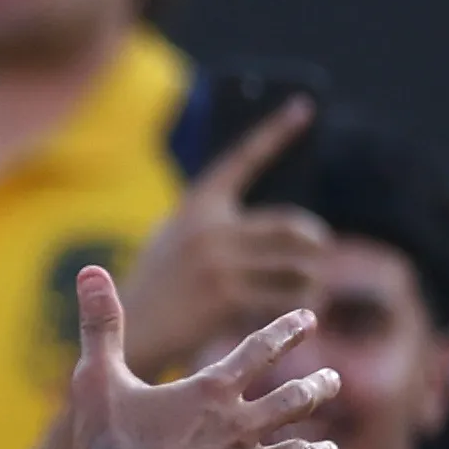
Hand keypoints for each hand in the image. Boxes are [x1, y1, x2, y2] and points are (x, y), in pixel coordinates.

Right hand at [57, 264, 338, 448]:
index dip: (287, 331)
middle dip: (319, 387)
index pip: (262, 350)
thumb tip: (89, 270)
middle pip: (296, 400)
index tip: (308, 319)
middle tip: (332, 380)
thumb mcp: (96, 378)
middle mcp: (240, 427)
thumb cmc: (104, 447)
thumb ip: (100, 324)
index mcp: (212, 392)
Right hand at [120, 95, 333, 378]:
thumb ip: (211, 225)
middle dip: (314, 243)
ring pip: (297, 264)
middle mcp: (208, 228)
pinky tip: (301, 318)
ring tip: (311, 293)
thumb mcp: (172, 245)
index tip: (304, 106)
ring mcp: (218, 261)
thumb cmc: (154, 295)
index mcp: (194, 208)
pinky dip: (302, 308)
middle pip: (290, 225)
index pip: (242, 159)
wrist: (129, 342)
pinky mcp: (227, 296)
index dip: (275, 131)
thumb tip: (277, 225)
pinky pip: (286, 296)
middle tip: (319, 254)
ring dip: (312, 280)